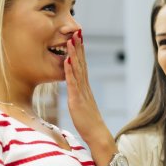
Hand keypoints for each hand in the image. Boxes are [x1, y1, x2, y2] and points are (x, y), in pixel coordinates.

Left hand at [64, 30, 111, 147]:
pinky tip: (66, 60)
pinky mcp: (77, 100)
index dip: (80, 52)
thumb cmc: (89, 124)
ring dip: (73, 53)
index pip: (82, 66)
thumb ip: (78, 96)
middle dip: (78, 47)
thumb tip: (74, 91)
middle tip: (76, 31)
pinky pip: (73, 82)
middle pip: (81, 63)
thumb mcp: (82, 106)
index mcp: (85, 88)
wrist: (98, 135)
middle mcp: (85, 87)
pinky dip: (70, 70)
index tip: (77, 38)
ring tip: (70, 39)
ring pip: (77, 69)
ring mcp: (82, 92)